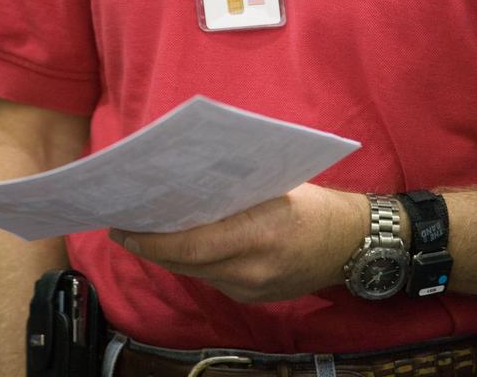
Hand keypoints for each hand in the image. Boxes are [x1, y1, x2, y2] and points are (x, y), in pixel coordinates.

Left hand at [108, 183, 368, 302]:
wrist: (351, 244)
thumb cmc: (313, 202)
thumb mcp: (276, 183)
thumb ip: (234, 187)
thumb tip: (187, 178)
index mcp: (259, 234)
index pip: (193, 245)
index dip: (154, 241)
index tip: (125, 228)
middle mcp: (253, 269)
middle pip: (188, 263)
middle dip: (153, 247)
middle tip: (124, 227)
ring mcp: (253, 289)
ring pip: (197, 273)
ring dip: (170, 255)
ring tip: (145, 232)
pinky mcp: (254, 298)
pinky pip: (213, 279)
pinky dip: (193, 262)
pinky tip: (181, 244)